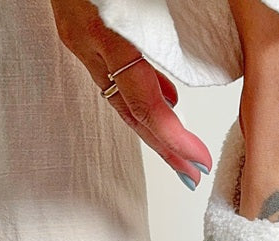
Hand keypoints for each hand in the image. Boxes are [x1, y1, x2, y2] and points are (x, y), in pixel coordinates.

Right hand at [50, 0, 212, 183]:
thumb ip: (155, 27)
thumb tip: (180, 76)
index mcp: (102, 31)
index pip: (142, 103)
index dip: (172, 138)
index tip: (198, 160)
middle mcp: (89, 41)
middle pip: (130, 113)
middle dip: (164, 149)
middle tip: (192, 176)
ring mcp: (81, 38)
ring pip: (120, 98)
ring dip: (154, 128)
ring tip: (183, 152)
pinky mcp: (80, 29)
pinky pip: (113, 72)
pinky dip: (141, 92)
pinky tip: (166, 98)